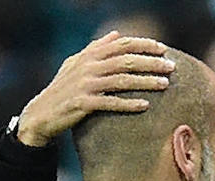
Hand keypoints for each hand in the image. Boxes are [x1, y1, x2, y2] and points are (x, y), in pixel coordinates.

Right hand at [17, 30, 174, 146]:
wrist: (42, 113)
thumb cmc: (63, 89)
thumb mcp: (76, 63)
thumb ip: (96, 48)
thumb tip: (116, 34)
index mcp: (89, 55)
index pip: (121, 44)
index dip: (143, 45)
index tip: (163, 48)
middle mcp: (88, 66)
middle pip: (126, 60)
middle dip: (150, 62)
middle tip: (171, 67)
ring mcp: (86, 85)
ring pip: (122, 80)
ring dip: (145, 82)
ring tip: (165, 85)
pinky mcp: (83, 104)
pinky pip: (110, 103)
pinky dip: (128, 104)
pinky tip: (145, 106)